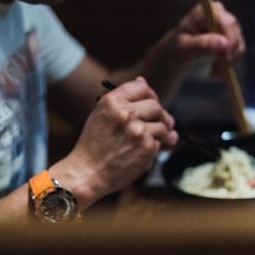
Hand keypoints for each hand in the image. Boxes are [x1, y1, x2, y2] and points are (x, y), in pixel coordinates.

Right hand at [59, 77, 177, 208]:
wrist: (88, 173)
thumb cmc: (94, 146)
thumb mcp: (102, 114)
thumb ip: (123, 99)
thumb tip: (143, 81)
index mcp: (113, 101)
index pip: (142, 88)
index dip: (152, 96)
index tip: (155, 104)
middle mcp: (126, 113)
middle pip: (156, 106)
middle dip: (163, 116)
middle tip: (167, 123)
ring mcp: (138, 130)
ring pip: (162, 126)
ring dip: (165, 134)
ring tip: (164, 140)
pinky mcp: (146, 147)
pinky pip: (159, 144)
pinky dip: (155, 149)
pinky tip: (146, 154)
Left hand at [169, 0, 245, 65]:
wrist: (180, 54)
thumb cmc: (179, 47)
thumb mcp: (186, 48)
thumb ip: (203, 44)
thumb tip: (225, 43)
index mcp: (206, 11)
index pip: (225, 21)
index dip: (230, 38)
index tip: (225, 57)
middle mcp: (220, 15)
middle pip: (235, 33)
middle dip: (229, 54)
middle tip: (217, 72)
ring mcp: (228, 27)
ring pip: (238, 46)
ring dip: (228, 63)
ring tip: (212, 73)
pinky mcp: (232, 40)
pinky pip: (238, 54)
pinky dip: (229, 66)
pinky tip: (215, 71)